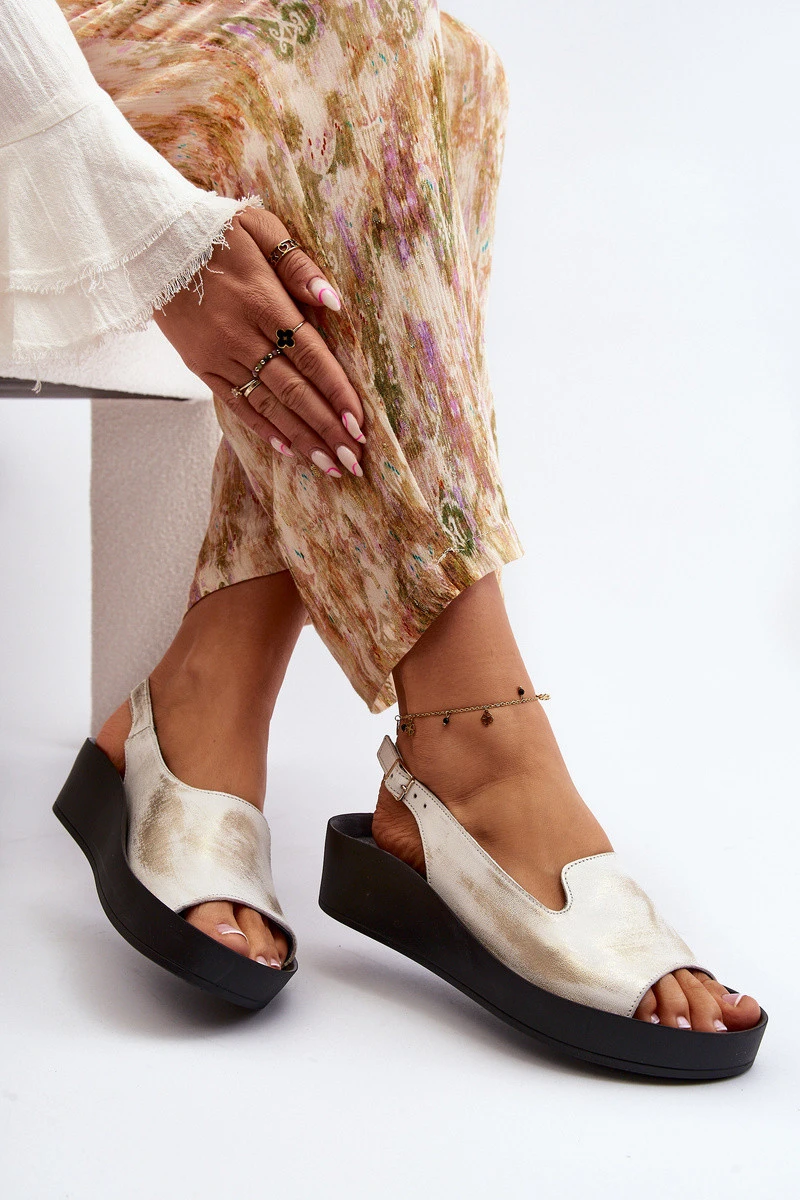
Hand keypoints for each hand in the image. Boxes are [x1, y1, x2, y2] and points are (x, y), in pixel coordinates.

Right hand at [153, 207, 365, 478]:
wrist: (146, 239)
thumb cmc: (212, 229)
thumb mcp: (259, 227)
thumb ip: (298, 266)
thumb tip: (333, 301)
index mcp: (262, 301)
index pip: (310, 355)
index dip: (336, 392)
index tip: (359, 423)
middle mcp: (241, 335)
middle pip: (293, 390)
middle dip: (326, 428)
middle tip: (353, 460)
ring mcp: (218, 355)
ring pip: (268, 404)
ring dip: (301, 437)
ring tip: (329, 465)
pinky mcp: (199, 365)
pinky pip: (235, 404)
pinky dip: (263, 428)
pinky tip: (287, 450)